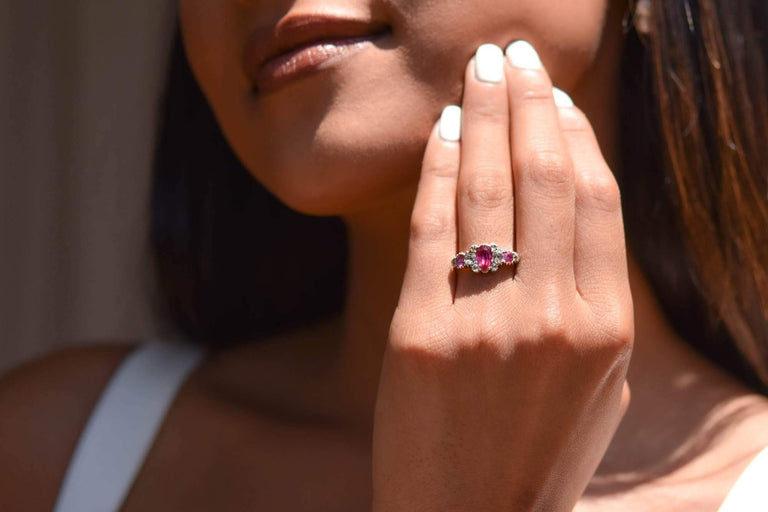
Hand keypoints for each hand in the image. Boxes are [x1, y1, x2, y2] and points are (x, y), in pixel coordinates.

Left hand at [372, 41, 633, 511]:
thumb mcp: (596, 384)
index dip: (571, 134)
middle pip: (543, 176)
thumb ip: (593, 300)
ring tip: (479, 69)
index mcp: (606, 326)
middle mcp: (553, 316)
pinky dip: (439, 168)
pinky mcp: (420, 332)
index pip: (593, 198)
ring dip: (483, 114)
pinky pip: (433, 227)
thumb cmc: (537, 453)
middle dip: (527, 100)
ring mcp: (484, 323)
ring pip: (489, 188)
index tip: (552, 97)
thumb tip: (571, 211)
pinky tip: (442, 129)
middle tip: (512, 53)